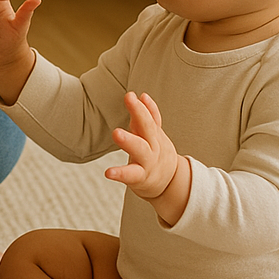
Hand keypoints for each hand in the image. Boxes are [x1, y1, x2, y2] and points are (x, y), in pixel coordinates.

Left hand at [106, 92, 188, 221]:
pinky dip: (120, 173)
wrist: (170, 183)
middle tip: (129, 99)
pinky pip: (131, 175)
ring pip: (140, 150)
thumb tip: (142, 95)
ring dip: (129, 140)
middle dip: (140, 114)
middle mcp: (152, 147)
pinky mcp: (140, 178)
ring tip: (116, 132)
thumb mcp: (155, 135)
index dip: (140, 107)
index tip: (131, 95)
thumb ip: (149, 116)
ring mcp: (147, 162)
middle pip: (148, 129)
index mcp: (153, 136)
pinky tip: (108, 172)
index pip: (149, 118)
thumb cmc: (156, 154)